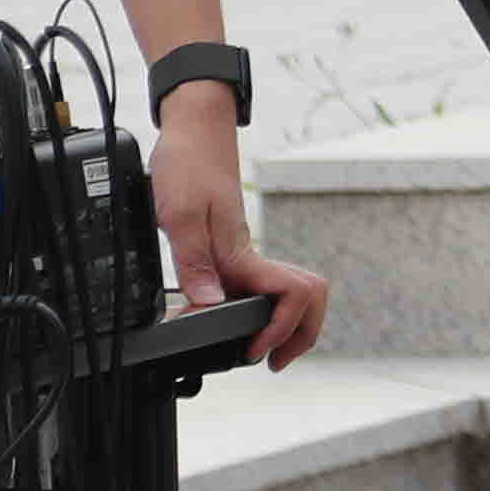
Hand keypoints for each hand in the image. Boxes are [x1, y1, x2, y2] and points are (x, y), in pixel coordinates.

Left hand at [153, 97, 332, 366]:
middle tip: (273, 362)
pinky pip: (265, 286)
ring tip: (264, 351)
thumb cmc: (187, 162)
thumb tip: (210, 305)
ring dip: (291, 326)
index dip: (279, 331)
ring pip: (293, 294)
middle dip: (301, 336)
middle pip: (310, 299)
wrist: (194, 128)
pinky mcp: (235, 249)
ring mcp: (246, 252)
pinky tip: (240, 321)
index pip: (289, 297)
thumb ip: (194, 261)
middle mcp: (250, 254)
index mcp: (242, 252)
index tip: (255, 354)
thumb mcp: (179, 212)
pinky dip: (266, 310)